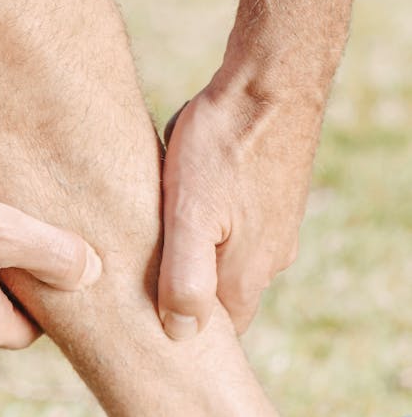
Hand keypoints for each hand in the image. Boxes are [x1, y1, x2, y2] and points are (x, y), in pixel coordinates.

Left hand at [159, 81, 321, 336]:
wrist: (272, 81)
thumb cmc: (224, 144)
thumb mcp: (190, 214)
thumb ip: (185, 278)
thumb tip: (181, 335)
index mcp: (247, 275)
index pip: (216, 335)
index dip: (181, 335)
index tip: (143, 323)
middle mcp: (271, 259)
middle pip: (221, 299)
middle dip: (183, 293)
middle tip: (139, 277)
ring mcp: (277, 227)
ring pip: (226, 259)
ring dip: (192, 253)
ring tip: (155, 231)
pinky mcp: (273, 197)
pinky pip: (235, 226)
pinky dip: (207, 223)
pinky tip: (184, 196)